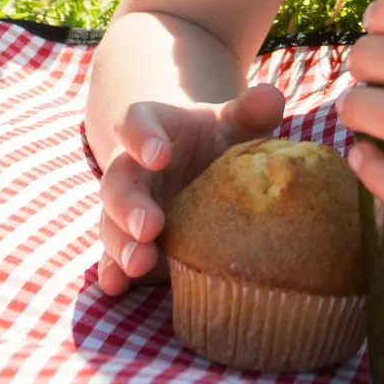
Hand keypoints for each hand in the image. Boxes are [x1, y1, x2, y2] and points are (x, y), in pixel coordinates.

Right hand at [93, 82, 284, 296]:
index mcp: (152, 128)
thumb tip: (272, 97)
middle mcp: (132, 168)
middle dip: (129, 205)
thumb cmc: (218, 139)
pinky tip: (117, 286)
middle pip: (118, 181)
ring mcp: (127, 207)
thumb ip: (249, 110)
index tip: (159, 154)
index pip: (136, 122)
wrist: (201, 164)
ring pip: (111, 224)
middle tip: (150, 226)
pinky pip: (114, 256)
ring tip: (139, 264)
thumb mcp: (234, 122)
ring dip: (121, 245)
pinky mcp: (130, 241)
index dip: (142, 137)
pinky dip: (113, 270)